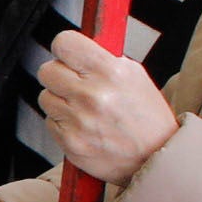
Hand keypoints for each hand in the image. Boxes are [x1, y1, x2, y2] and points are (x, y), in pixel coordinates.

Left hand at [32, 31, 174, 184]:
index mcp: (111, 72)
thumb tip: (75, 48)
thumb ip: (102, 59)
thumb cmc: (146, 116)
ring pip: (46, 97)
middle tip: (76, 83)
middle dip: (59, 74)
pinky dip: (63, 122)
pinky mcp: (69, 142)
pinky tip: (84, 125)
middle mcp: (92, 95)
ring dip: (60, 100)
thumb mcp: (135, 76)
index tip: (69, 54)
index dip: (65, 48)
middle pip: (47, 70)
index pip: (64, 43)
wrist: (155, 158)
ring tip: (84, 108)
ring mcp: (79, 121)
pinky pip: (50, 121)